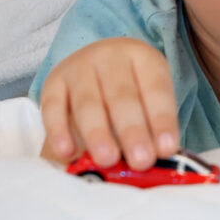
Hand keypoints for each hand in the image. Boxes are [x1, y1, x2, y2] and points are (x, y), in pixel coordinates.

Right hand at [39, 37, 179, 170]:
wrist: (96, 67)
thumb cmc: (131, 91)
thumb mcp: (148, 99)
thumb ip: (151, 127)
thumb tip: (154, 161)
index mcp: (143, 58)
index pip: (156, 90)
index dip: (162, 120)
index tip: (167, 150)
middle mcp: (110, 57)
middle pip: (122, 96)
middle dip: (132, 131)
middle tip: (141, 161)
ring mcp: (79, 67)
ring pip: (88, 103)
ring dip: (98, 134)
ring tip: (108, 160)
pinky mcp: (52, 82)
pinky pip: (53, 108)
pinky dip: (59, 131)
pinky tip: (68, 153)